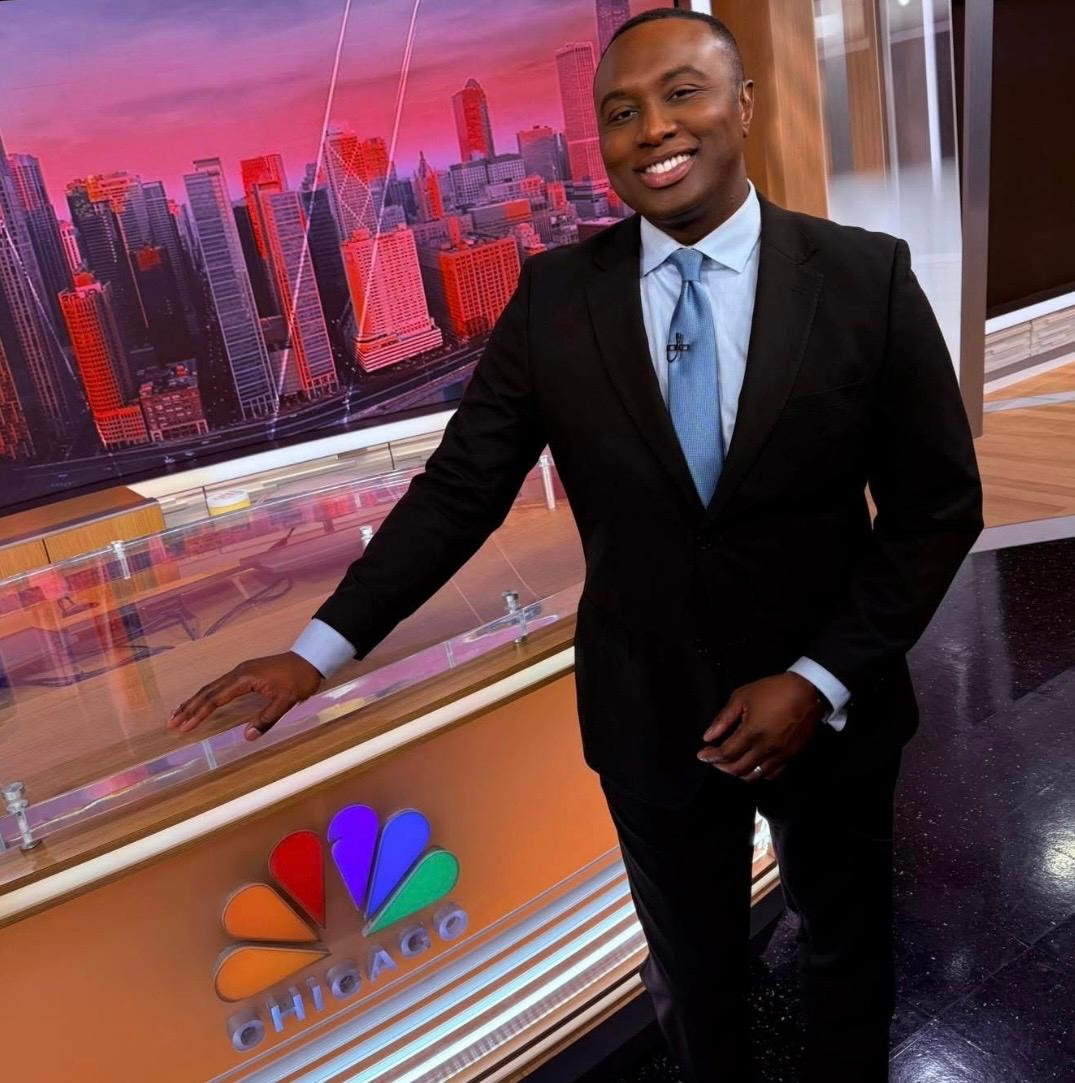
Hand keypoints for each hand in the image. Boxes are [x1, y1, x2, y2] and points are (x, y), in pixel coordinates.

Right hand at [167, 651, 323, 740]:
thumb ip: (267, 719)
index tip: (185, 726)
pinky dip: (206, 695)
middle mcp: (238, 673)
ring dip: (194, 701)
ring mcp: (241, 671)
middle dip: (189, 707)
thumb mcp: (286, 701)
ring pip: (211, 687)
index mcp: (244, 678)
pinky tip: (202, 702)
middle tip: (172, 723)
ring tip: (178, 714)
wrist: (311, 658)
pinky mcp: (245, 673)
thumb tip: (246, 737)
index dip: (199, 713)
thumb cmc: (299, 679)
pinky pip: (220, 685)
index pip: (216, 698)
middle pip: (208, 692)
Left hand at [697, 672, 826, 780]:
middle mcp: (765, 749)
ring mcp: (780, 755)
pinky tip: (752, 764)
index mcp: (752, 733)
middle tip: (713, 758)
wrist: (808, 692)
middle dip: (721, 766)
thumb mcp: (742, 696)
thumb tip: (708, 737)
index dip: (710, 756)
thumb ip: (724, 718)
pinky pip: (771, 774)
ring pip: (754, 775)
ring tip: (730, 762)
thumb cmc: (773, 690)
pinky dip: (758, 774)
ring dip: (738, 772)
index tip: (701, 755)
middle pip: (738, 769)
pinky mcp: (791, 757)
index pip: (726, 753)